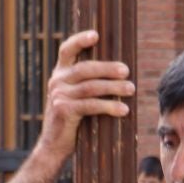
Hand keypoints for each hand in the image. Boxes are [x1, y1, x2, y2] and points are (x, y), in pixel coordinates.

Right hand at [35, 31, 134, 168]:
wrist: (53, 147)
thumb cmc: (70, 122)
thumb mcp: (74, 99)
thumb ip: (85, 84)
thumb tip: (117, 74)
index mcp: (59, 74)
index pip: (66, 50)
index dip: (80, 40)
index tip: (96, 35)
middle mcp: (56, 81)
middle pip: (85, 68)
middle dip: (108, 68)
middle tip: (126, 71)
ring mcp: (58, 96)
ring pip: (91, 87)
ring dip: (114, 88)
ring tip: (131, 90)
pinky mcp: (64, 110)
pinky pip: (91, 105)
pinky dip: (109, 107)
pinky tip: (123, 110)